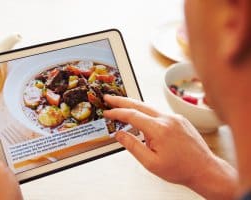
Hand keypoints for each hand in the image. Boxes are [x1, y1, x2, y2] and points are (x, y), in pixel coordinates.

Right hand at [103, 95, 237, 199]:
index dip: (117, 112)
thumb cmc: (180, 169)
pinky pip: (159, 113)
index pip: (132, 115)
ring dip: (134, 106)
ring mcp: (175, 118)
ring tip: (122, 108)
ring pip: (150, 108)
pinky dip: (147, 113)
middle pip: (139, 105)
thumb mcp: (151, 163)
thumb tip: (119, 134)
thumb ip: (132, 146)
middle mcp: (168, 119)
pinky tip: (142, 119)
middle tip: (109, 98)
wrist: (205, 169)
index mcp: (159, 129)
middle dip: (122, 100)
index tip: (107, 111)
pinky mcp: (180, 120)